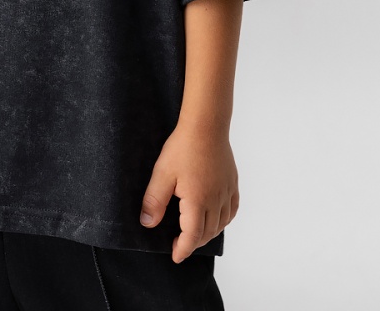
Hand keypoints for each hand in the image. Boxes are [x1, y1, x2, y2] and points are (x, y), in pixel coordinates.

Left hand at [139, 120, 239, 262]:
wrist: (206, 125)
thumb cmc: (183, 147)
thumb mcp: (162, 174)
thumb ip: (154, 201)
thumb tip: (147, 224)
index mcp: (198, 201)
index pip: (192, 236)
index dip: (183, 249)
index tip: (175, 256)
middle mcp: (216, 200)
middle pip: (207, 232)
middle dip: (194, 243)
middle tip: (180, 244)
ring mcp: (226, 191)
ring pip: (221, 223)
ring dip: (209, 233)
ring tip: (195, 233)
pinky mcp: (232, 181)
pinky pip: (232, 209)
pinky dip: (224, 219)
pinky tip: (217, 217)